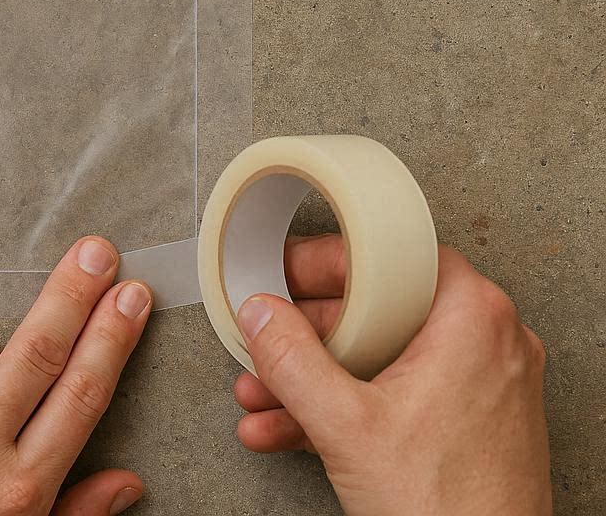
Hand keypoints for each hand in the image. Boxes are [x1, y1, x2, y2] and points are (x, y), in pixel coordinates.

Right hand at [232, 236, 551, 514]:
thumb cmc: (448, 505)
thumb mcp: (344, 422)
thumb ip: (290, 359)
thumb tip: (261, 315)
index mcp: (472, 319)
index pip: (392, 258)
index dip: (329, 261)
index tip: (287, 272)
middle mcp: (488, 344)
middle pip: (379, 312)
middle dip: (306, 338)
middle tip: (268, 338)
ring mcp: (482, 386)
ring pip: (382, 360)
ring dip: (315, 379)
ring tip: (265, 397)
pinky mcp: (470, 424)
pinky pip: (398, 396)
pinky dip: (348, 408)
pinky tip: (291, 429)